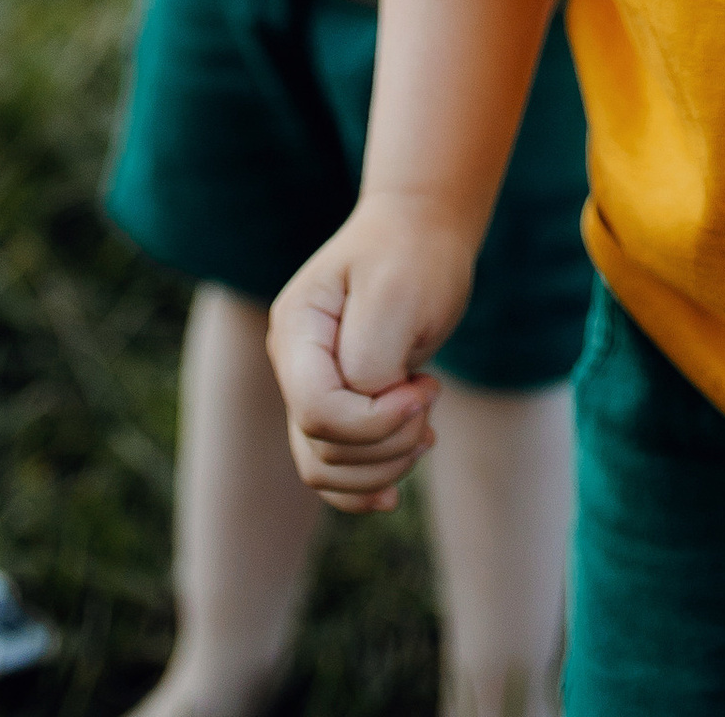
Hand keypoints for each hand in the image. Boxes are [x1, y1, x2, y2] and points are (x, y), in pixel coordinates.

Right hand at [269, 193, 477, 512]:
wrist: (422, 232)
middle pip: (323, 449)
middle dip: (388, 444)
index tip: (425, 388)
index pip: (317, 412)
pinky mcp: (334, 403)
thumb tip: (365, 410)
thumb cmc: (414, 256)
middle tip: (431, 395)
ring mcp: (309, 385)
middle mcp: (294, 362)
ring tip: (427, 424)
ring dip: (386, 464)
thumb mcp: (398, 294)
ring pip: (327, 468)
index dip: (375, 421)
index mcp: (297, 329)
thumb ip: (371, 359)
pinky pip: (334, 469)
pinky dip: (364, 486)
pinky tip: (393, 492)